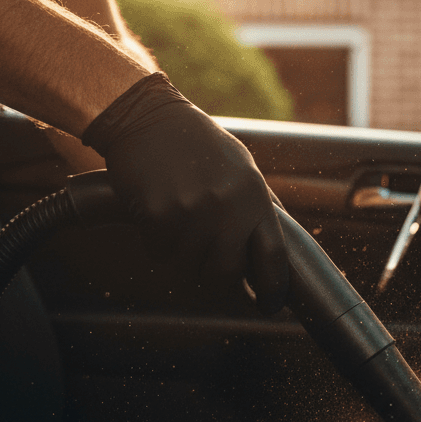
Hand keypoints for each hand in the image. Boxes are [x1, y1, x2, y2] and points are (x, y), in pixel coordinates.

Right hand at [82, 73, 288, 313]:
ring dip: (182, 255)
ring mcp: (194, 212)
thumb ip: (256, 208)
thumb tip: (274, 251)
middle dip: (218, 279)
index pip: (273, 257)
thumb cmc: (195, 143)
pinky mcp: (160, 215)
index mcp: (254, 195)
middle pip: (227, 274)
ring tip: (179, 222)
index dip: (273, 289)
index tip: (269, 305)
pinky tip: (157, 213)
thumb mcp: (241, 168)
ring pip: (190, 267)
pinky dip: (157, 242)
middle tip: (209, 268)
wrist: (146, 116)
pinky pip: (160, 253)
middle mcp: (228, 206)